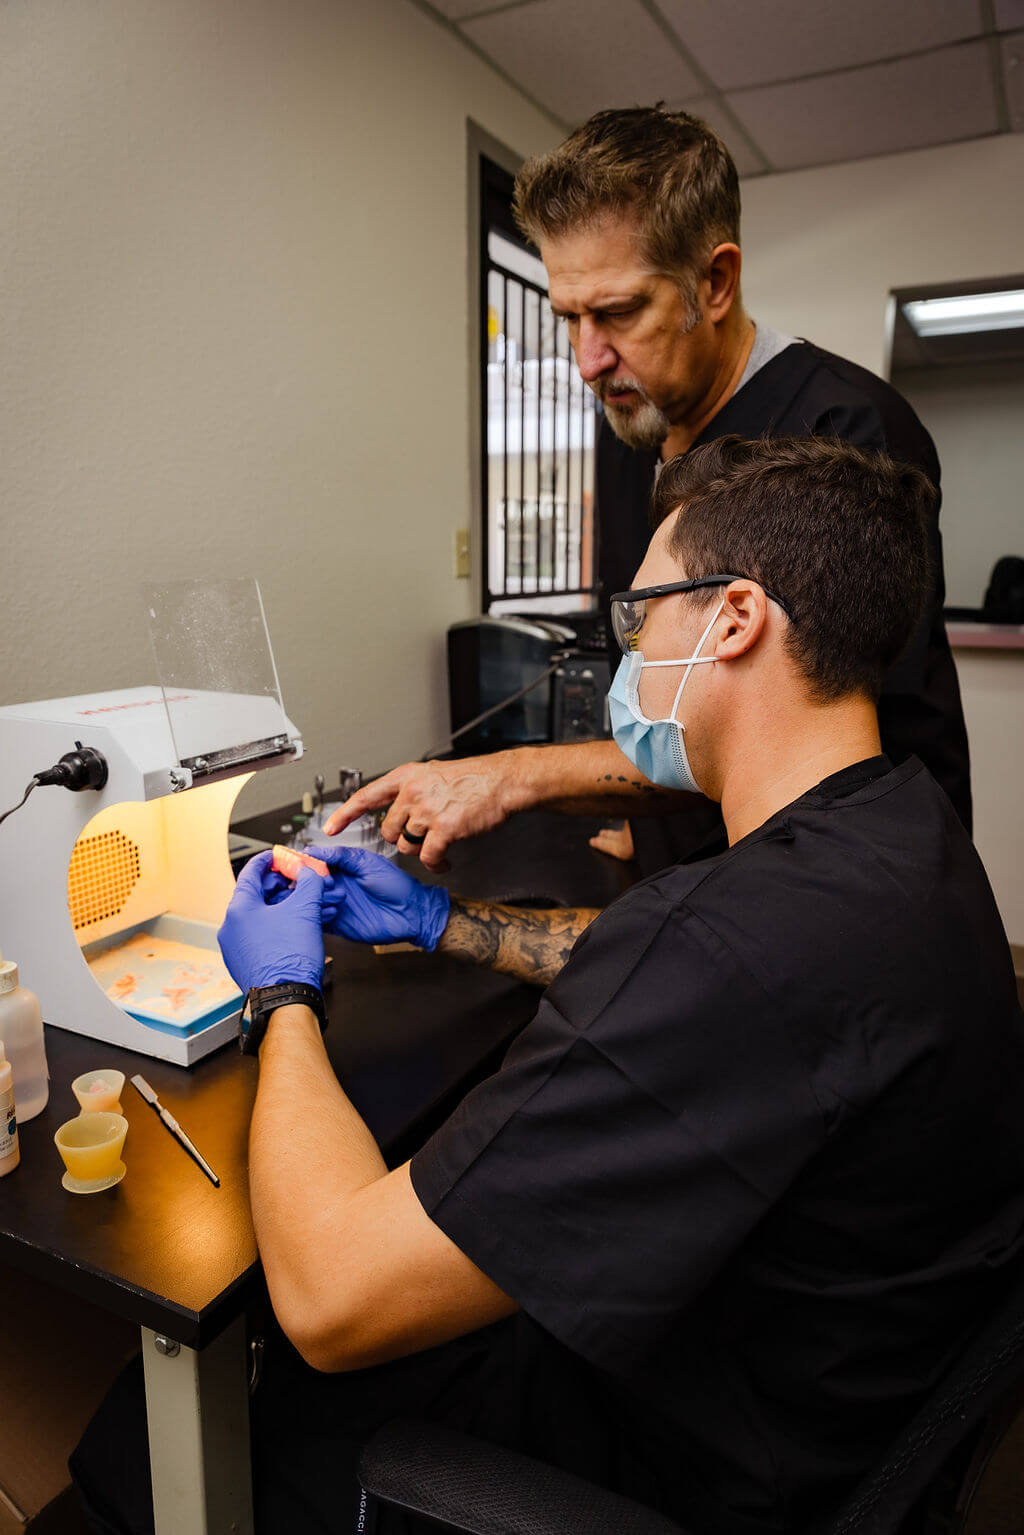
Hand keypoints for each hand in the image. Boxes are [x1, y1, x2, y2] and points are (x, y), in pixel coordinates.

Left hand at [218, 851, 325, 991]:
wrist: (287, 1001)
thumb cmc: (290, 961)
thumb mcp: (305, 910)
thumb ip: (309, 882)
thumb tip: (310, 873)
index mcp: (238, 909)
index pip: (251, 872)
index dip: (269, 860)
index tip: (279, 856)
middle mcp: (231, 928)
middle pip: (258, 894)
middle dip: (284, 886)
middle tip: (300, 881)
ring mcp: (236, 948)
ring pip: (262, 917)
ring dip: (286, 907)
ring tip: (308, 906)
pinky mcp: (246, 963)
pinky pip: (262, 936)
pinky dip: (280, 926)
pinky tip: (299, 927)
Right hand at [314, 844, 450, 950]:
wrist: (411, 913)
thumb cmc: (396, 886)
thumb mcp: (368, 863)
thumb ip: (341, 855)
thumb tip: (315, 850)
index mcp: (341, 869)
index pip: (312, 864)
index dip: (302, 863)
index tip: (296, 862)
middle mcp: (335, 886)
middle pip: (305, 884)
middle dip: (303, 882)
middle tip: (310, 881)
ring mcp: (335, 905)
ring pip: (308, 902)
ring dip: (311, 898)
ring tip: (327, 895)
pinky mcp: (337, 924)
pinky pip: (317, 920)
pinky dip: (316, 916)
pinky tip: (329, 910)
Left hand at [322, 754, 531, 871]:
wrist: (501, 782)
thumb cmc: (473, 779)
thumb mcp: (433, 774)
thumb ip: (411, 790)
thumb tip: (398, 807)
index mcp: (406, 777)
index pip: (366, 796)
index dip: (345, 814)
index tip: (330, 828)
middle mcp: (412, 792)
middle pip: (388, 829)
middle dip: (402, 839)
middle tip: (421, 838)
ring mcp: (427, 811)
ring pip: (407, 845)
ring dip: (422, 851)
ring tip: (439, 848)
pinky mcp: (444, 829)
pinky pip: (428, 857)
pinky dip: (436, 863)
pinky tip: (444, 861)